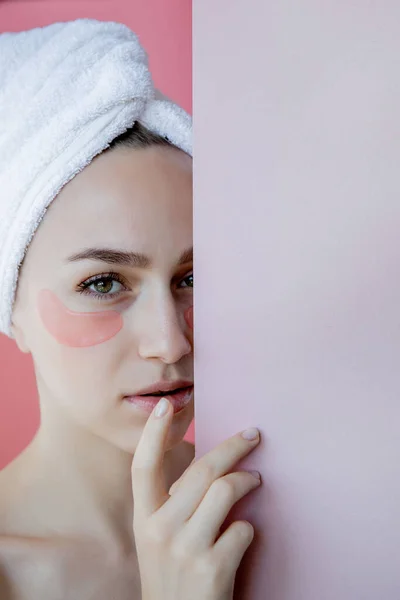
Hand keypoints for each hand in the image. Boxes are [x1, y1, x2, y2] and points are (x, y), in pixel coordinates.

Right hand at [131, 397, 260, 599]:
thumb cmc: (172, 577)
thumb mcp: (159, 539)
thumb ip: (174, 505)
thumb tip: (209, 465)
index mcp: (144, 519)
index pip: (143, 467)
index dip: (152, 434)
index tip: (164, 406)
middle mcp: (160, 530)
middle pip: (202, 470)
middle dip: (233, 446)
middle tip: (253, 436)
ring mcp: (185, 549)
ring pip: (226, 490)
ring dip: (248, 480)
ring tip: (256, 480)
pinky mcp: (212, 569)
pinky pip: (243, 528)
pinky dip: (249, 528)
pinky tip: (243, 535)